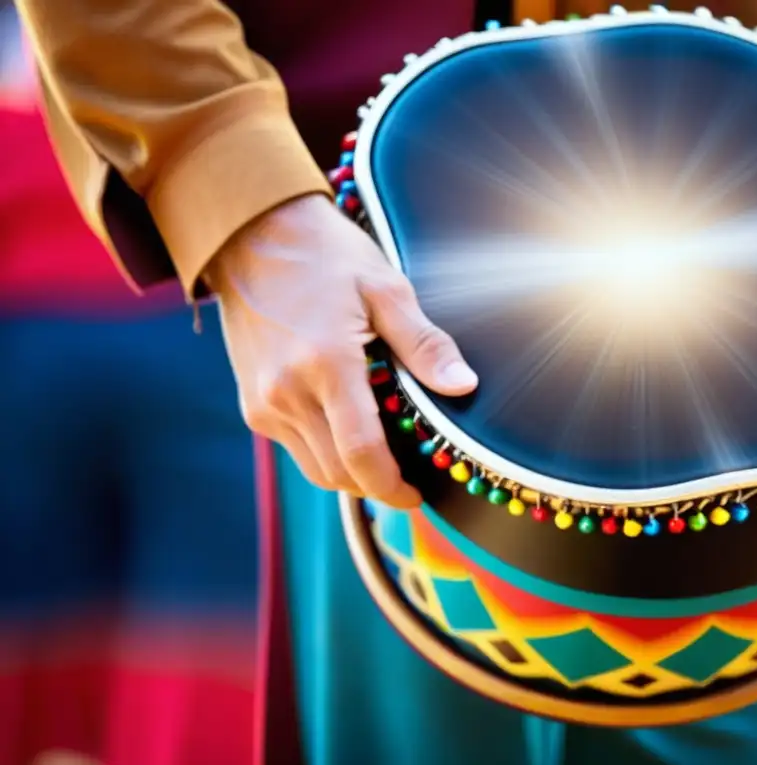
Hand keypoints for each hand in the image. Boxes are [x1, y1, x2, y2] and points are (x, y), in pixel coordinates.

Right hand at [207, 194, 478, 506]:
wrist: (252, 235)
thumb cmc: (323, 256)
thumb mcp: (386, 289)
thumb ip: (424, 344)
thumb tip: (463, 384)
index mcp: (326, 365)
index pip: (360, 454)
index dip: (391, 487)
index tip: (414, 495)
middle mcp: (287, 392)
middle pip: (337, 472)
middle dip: (375, 484)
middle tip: (406, 474)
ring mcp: (264, 402)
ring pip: (314, 468)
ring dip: (349, 471)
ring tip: (379, 453)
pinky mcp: (251, 403)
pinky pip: (294, 446)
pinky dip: (324, 450)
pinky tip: (346, 425)